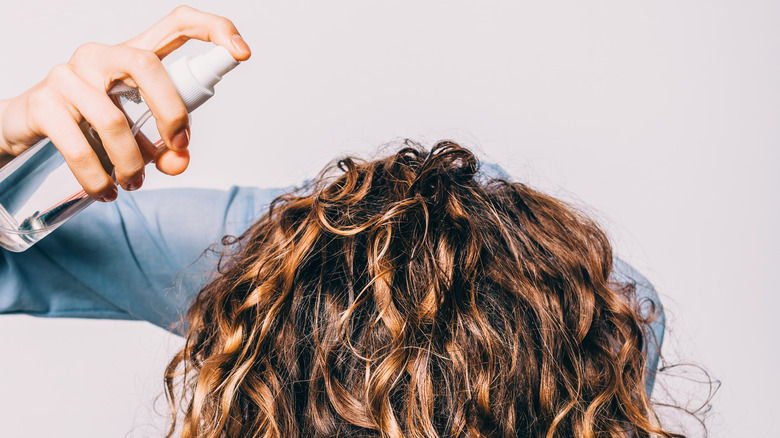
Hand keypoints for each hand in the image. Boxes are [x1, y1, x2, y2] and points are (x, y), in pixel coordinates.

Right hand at [0, 6, 250, 201]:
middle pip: (147, 66)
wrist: (27, 129)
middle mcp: (100, 56)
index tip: (242, 52)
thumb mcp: (137, 135)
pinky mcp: (44, 103)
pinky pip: (80, 148)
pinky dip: (99, 178)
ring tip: (133, 184)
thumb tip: (179, 163)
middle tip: (178, 149)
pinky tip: (105, 190)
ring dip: (132, 163)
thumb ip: (166, 147)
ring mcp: (68, 75)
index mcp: (131, 57)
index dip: (214, 30)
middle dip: (172, 113)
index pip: (177, 25)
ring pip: (114, 120)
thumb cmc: (91, 125)